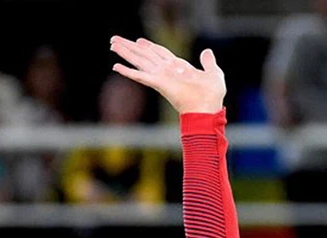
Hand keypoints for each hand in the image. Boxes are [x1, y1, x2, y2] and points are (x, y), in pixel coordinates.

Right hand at [110, 37, 225, 114]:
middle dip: (131, 47)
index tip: (139, 40)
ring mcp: (161, 77)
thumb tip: (206, 51)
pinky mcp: (158, 83)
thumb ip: (208, 62)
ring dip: (125, 52)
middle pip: (145, 54)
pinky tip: (116, 67)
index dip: (150, 46)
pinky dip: (128, 71)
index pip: (161, 53)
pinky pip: (140, 75)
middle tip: (115, 39)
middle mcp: (167, 71)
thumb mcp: (214, 74)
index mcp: (178, 68)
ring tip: (112, 44)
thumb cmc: (212, 96)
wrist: (208, 108)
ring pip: (139, 60)